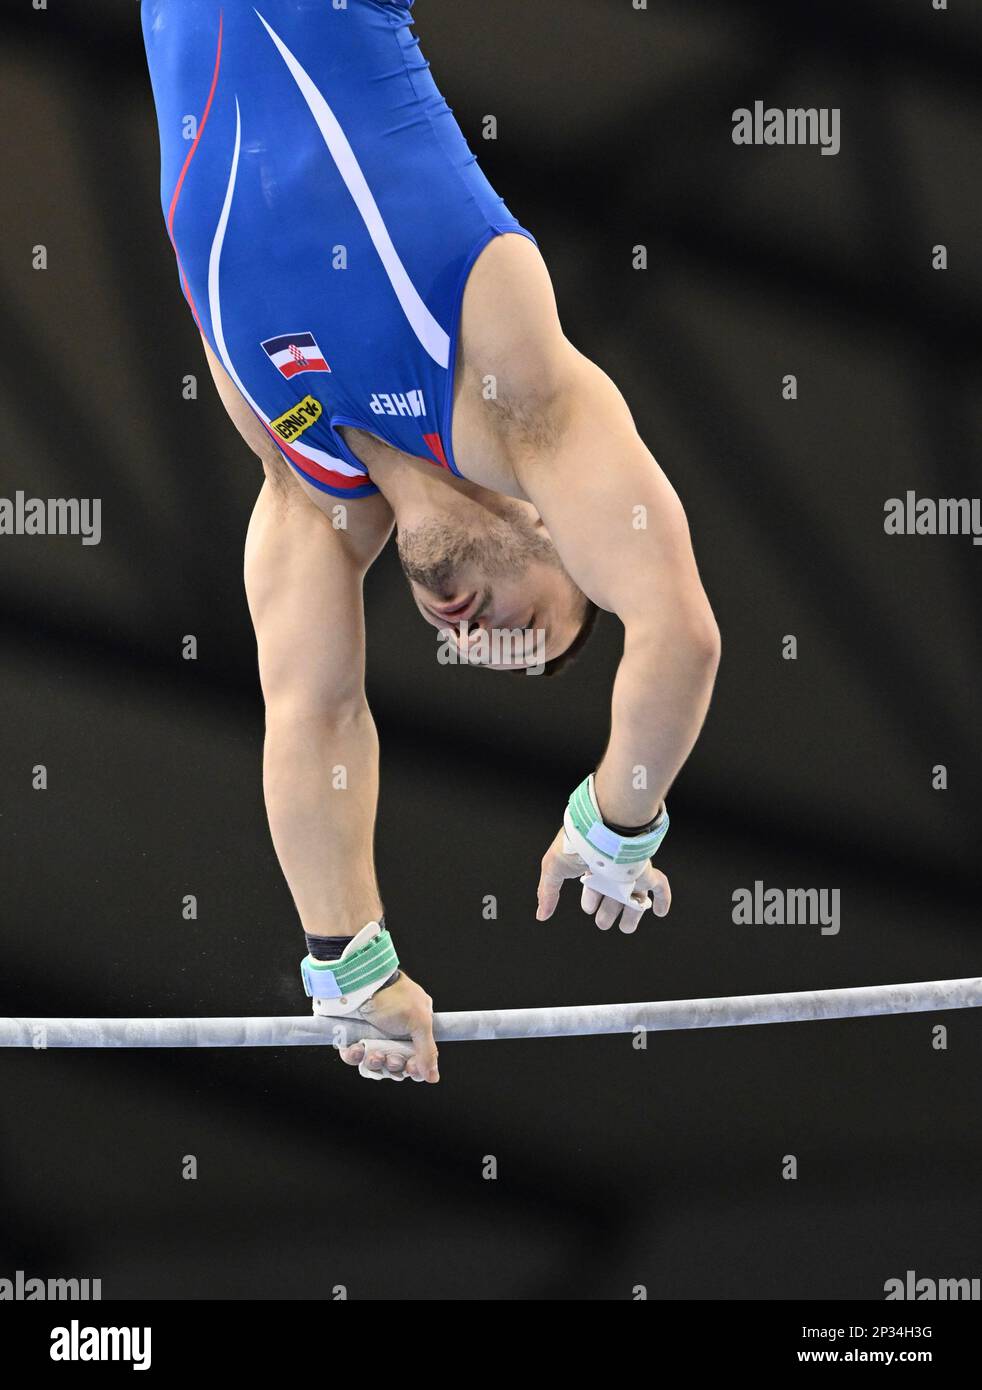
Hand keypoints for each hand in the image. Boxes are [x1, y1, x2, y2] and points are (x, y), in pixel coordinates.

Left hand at [337, 971, 438, 1082]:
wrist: (363, 983)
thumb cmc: (396, 998)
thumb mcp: (419, 1022)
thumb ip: (427, 1052)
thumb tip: (434, 1078)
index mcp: (414, 1028)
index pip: (416, 1057)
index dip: (413, 1067)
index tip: (411, 1068)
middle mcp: (393, 1033)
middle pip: (395, 1063)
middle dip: (394, 1065)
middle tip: (392, 1058)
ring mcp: (372, 1035)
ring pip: (375, 1062)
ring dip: (375, 1063)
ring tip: (374, 1054)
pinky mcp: (353, 1037)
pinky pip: (354, 1056)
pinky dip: (355, 1056)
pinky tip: (358, 1049)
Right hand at [535, 828, 670, 933]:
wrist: (600, 830)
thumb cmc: (575, 845)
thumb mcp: (553, 868)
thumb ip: (547, 892)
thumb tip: (541, 915)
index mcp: (592, 865)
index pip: (594, 886)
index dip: (590, 900)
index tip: (588, 908)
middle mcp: (613, 869)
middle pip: (614, 895)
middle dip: (608, 911)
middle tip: (603, 923)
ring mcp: (630, 871)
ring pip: (635, 896)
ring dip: (632, 914)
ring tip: (626, 928)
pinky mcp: (646, 872)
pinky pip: (660, 887)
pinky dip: (663, 900)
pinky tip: (661, 912)